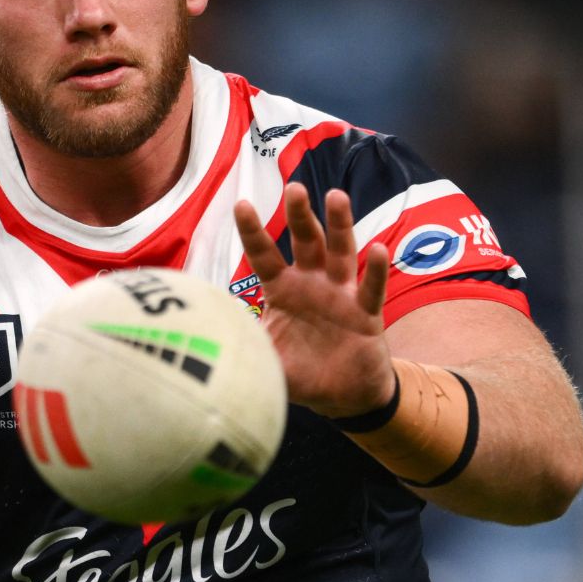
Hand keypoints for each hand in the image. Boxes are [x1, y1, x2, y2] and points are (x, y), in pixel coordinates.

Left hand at [234, 183, 393, 417]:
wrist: (344, 395)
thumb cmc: (302, 371)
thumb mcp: (266, 359)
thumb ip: (243, 347)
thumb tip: (205, 344)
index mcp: (283, 290)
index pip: (265, 256)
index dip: (253, 232)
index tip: (241, 203)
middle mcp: (312, 284)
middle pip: (306, 242)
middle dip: (300, 214)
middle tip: (294, 187)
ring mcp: (341, 295)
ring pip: (341, 253)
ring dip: (340, 225)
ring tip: (336, 196)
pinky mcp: (366, 314)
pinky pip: (371, 289)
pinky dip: (375, 270)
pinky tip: (377, 249)